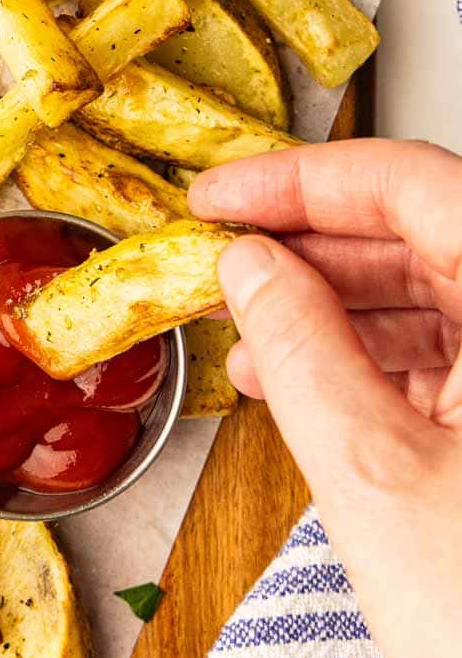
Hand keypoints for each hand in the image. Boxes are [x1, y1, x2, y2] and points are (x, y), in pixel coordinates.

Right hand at [188, 139, 461, 657]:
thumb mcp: (375, 477)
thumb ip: (302, 350)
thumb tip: (249, 269)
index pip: (414, 188)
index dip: (301, 180)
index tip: (218, 196)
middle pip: (425, 233)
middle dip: (311, 247)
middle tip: (221, 263)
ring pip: (434, 293)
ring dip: (333, 309)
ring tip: (246, 339)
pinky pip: (449, 356)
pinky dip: (370, 361)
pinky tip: (303, 382)